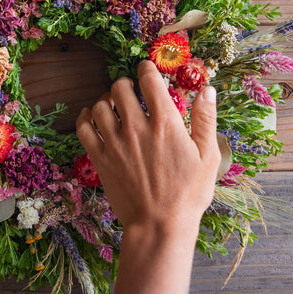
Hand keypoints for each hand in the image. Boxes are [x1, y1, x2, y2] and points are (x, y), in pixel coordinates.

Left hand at [76, 59, 219, 235]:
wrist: (159, 225)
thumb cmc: (189, 194)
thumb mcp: (208, 156)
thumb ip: (206, 119)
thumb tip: (207, 89)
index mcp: (165, 124)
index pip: (149, 80)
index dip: (147, 68)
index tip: (146, 69)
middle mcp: (137, 128)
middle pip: (120, 88)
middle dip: (125, 83)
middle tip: (130, 89)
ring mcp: (115, 143)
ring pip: (100, 105)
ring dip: (106, 99)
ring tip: (112, 104)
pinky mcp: (100, 158)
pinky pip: (83, 128)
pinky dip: (85, 117)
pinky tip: (91, 117)